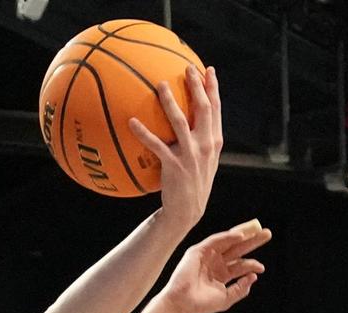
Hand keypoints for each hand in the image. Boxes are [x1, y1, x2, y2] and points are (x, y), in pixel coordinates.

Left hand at [130, 66, 221, 228]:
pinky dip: (143, 133)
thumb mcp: (202, 161)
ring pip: (180, 121)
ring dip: (170, 101)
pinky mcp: (174, 165)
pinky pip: (156, 145)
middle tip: (187, 68)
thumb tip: (187, 121)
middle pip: (204, 108)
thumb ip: (199, 141)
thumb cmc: (191, 184)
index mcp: (214, 141)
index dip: (213, 88)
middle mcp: (206, 144)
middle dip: (196, 86)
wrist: (187, 210)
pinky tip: (131, 122)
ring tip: (160, 84)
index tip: (208, 69)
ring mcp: (191, 154)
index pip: (216, 109)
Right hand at [159, 219, 269, 312]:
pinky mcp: (197, 252)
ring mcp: (206, 257)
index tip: (261, 268)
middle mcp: (215, 263)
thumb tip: (253, 276)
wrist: (183, 304)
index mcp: (221, 274)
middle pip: (237, 249)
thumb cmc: (201, 304)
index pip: (240, 264)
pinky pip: (215, 240)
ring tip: (257, 229)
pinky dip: (227, 237)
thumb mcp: (226, 298)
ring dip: (242, 234)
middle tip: (267, 233)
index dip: (252, 264)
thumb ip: (240, 288)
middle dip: (252, 241)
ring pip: (227, 241)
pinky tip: (240, 235)